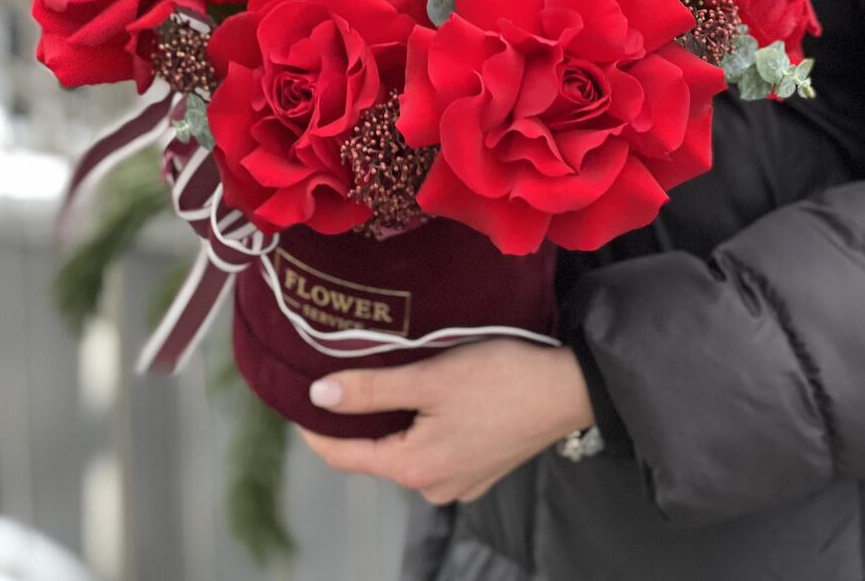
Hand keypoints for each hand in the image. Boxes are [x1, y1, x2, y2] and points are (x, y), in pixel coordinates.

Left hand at [298, 338, 594, 504]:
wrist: (568, 389)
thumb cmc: (500, 379)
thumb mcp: (429, 378)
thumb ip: (370, 390)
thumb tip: (317, 397)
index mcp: (415, 468)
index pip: (344, 456)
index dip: (315, 430)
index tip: (296, 401)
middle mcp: (435, 486)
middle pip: (376, 453)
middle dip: (355, 421)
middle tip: (339, 379)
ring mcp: (461, 481)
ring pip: (406, 449)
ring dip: (391, 420)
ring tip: (382, 380)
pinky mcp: (481, 468)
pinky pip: (434, 449)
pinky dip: (420, 426)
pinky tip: (426, 397)